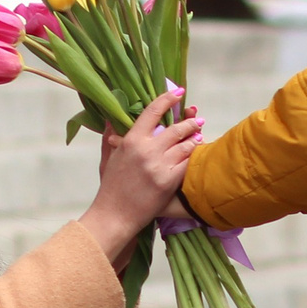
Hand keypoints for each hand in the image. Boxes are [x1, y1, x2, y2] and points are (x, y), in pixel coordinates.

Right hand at [79, 88, 202, 266]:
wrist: (115, 215)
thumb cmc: (110, 187)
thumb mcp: (107, 158)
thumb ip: (110, 137)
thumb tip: (111, 117)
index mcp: (131, 140)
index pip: (152, 112)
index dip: (168, 99)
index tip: (178, 92)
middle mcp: (147, 150)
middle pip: (175, 128)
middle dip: (189, 122)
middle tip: (197, 120)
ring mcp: (159, 165)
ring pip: (185, 145)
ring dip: (194, 138)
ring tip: (199, 135)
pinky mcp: (169, 181)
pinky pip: (187, 163)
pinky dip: (193, 157)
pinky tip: (196, 153)